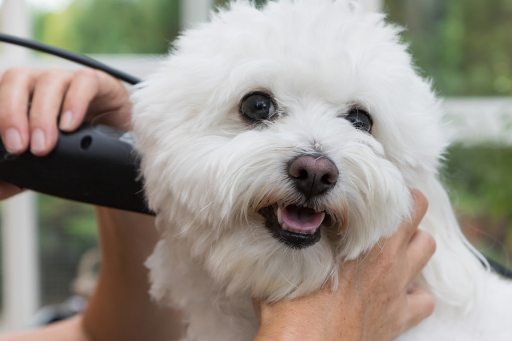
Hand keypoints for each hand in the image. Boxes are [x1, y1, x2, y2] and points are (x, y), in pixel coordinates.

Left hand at [0, 67, 131, 199]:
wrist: (122, 151)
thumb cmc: (81, 150)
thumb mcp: (45, 165)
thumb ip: (17, 176)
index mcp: (25, 96)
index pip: (1, 91)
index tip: (7, 147)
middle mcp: (44, 85)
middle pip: (19, 79)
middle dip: (12, 113)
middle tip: (19, 147)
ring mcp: (72, 82)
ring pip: (50, 80)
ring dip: (43, 113)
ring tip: (45, 145)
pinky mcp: (102, 84)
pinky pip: (85, 81)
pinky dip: (75, 102)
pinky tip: (71, 125)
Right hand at [254, 190, 434, 340]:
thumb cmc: (293, 297)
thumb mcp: (291, 253)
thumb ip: (298, 232)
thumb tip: (287, 217)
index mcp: (367, 236)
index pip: (402, 198)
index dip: (394, 190)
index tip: (379, 192)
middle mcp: (390, 256)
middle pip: (420, 214)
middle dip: (408, 209)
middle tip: (386, 214)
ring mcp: (398, 286)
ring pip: (427, 249)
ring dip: (413, 245)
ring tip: (392, 249)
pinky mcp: (399, 317)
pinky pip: (425, 301)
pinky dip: (415, 294)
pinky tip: (396, 294)